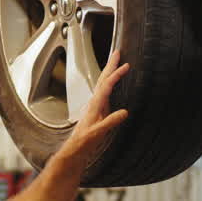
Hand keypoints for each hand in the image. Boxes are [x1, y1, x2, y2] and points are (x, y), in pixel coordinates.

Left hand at [61, 49, 129, 165]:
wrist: (76, 148)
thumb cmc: (85, 141)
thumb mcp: (98, 133)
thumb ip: (110, 122)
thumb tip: (125, 112)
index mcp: (95, 104)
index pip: (107, 85)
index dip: (116, 75)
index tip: (126, 66)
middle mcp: (94, 101)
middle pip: (103, 78)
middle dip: (110, 65)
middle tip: (117, 52)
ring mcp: (95, 104)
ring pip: (103, 83)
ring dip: (109, 71)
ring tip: (116, 61)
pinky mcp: (97, 109)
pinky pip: (104, 90)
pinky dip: (109, 82)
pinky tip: (113, 83)